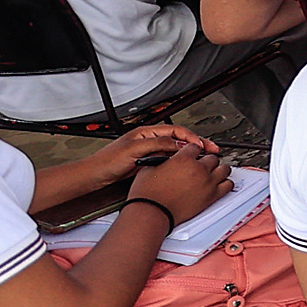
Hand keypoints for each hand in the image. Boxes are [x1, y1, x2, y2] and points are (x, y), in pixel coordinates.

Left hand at [90, 123, 212, 189]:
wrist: (95, 175)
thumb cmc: (108, 161)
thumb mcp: (135, 149)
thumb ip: (158, 144)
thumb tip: (178, 144)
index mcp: (147, 132)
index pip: (176, 131)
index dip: (192, 137)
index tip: (203, 146)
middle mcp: (149, 140)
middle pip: (179, 139)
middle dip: (196, 144)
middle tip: (211, 150)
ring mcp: (149, 151)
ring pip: (175, 150)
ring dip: (190, 154)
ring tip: (202, 158)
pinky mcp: (148, 162)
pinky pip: (169, 160)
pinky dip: (180, 162)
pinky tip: (185, 167)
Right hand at [129, 147, 234, 225]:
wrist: (152, 212)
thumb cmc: (148, 193)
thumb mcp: (150, 167)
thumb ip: (163, 157)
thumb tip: (168, 155)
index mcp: (184, 159)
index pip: (196, 147)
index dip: (193, 151)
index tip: (193, 155)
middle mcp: (199, 169)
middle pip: (212, 157)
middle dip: (206, 160)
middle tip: (201, 166)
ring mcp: (208, 182)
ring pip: (224, 168)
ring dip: (218, 169)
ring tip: (212, 173)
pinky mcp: (212, 196)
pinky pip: (228, 185)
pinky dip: (225, 183)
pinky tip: (219, 184)